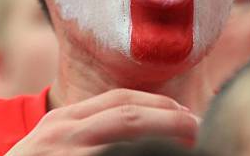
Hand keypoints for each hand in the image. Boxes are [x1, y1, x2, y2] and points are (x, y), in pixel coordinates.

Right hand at [5, 89, 198, 155]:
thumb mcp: (53, 142)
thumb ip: (86, 129)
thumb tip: (136, 128)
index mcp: (63, 119)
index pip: (120, 99)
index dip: (158, 104)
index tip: (183, 113)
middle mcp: (64, 133)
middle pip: (129, 115)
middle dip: (170, 119)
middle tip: (197, 128)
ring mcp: (68, 155)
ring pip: (128, 139)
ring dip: (163, 142)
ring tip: (190, 146)